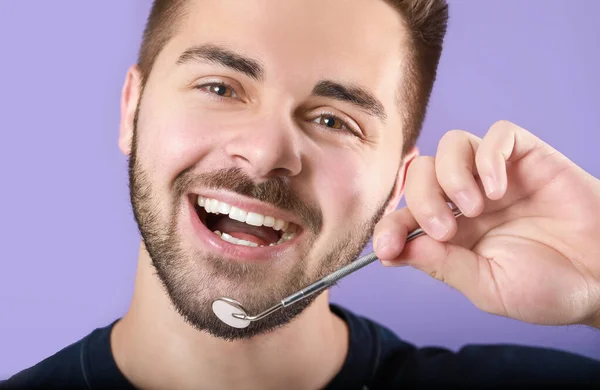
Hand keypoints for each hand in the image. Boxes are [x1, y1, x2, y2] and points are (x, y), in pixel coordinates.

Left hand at [374, 120, 599, 327]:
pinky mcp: (526, 157)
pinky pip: (496, 135)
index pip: (404, 216)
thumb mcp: (487, 286)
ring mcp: (494, 176)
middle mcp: (466, 199)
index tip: (388, 245)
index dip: (389, 226)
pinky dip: (489, 157)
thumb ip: (442, 265)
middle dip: (422, 201)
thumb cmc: (548, 286)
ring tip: (476, 208)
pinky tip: (500, 189)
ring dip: (452, 176)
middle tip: (447, 230)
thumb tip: (395, 251)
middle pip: (419, 174)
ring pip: (450, 146)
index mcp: (452, 232)